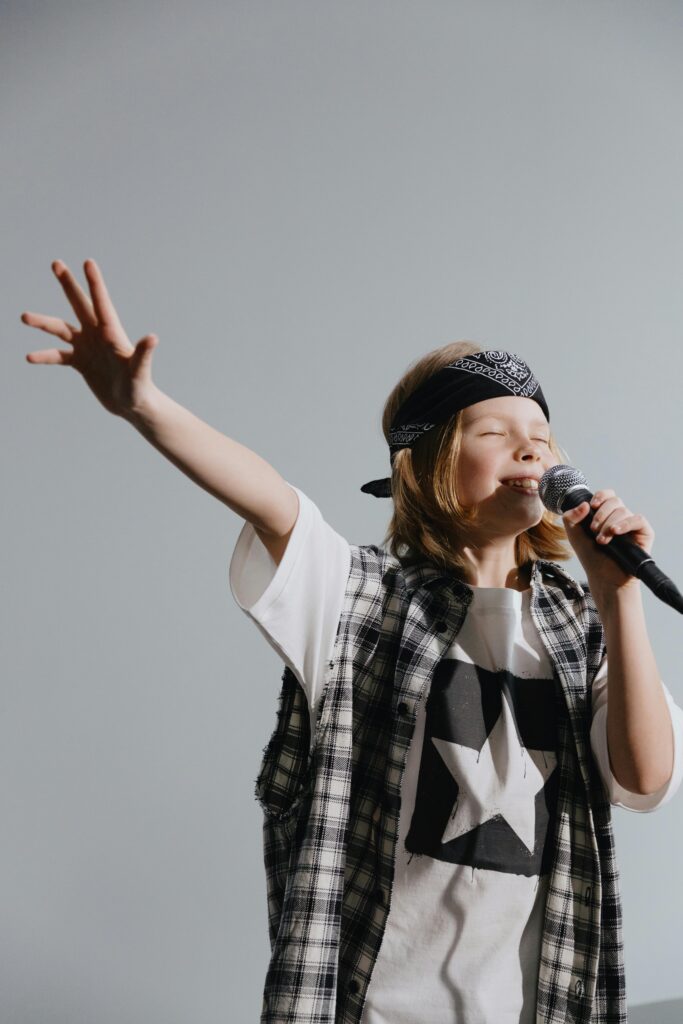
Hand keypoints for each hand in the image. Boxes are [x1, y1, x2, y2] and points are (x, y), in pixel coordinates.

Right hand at [22, 259, 158, 418]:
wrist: (132, 406)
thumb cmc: (140, 389)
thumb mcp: (139, 372)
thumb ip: (143, 354)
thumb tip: (152, 338)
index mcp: (112, 333)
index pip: (102, 303)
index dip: (95, 284)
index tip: (88, 262)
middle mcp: (98, 335)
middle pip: (80, 304)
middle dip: (68, 284)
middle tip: (56, 263)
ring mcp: (87, 347)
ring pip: (61, 329)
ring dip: (43, 322)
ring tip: (23, 316)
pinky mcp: (80, 362)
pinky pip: (58, 356)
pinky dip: (44, 356)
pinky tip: (29, 357)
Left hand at [562, 489, 654, 593]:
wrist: (603, 577)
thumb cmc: (591, 556)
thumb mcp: (574, 535)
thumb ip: (571, 517)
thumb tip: (584, 504)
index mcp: (606, 514)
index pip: (608, 495)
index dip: (600, 496)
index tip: (592, 506)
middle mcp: (620, 517)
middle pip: (615, 501)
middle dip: (601, 514)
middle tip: (593, 530)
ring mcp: (632, 525)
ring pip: (623, 511)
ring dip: (608, 524)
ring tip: (601, 541)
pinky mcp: (644, 533)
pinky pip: (638, 520)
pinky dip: (625, 523)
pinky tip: (615, 532)